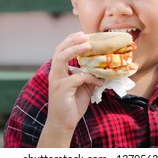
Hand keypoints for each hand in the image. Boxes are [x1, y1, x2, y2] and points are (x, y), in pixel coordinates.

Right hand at [37, 31, 102, 146]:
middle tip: (85, 35)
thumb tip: (102, 68)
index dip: (70, 40)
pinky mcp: (62, 89)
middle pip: (59, 50)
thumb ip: (88, 76)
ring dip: (74, 50)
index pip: (61, 50)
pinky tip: (99, 80)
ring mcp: (57, 81)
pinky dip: (89, 77)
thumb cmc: (72, 105)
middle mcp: (55, 73)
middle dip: (72, 40)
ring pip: (61, 58)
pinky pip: (77, 78)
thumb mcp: (83, 87)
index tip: (82, 34)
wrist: (63, 124)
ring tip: (87, 45)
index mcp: (59, 71)